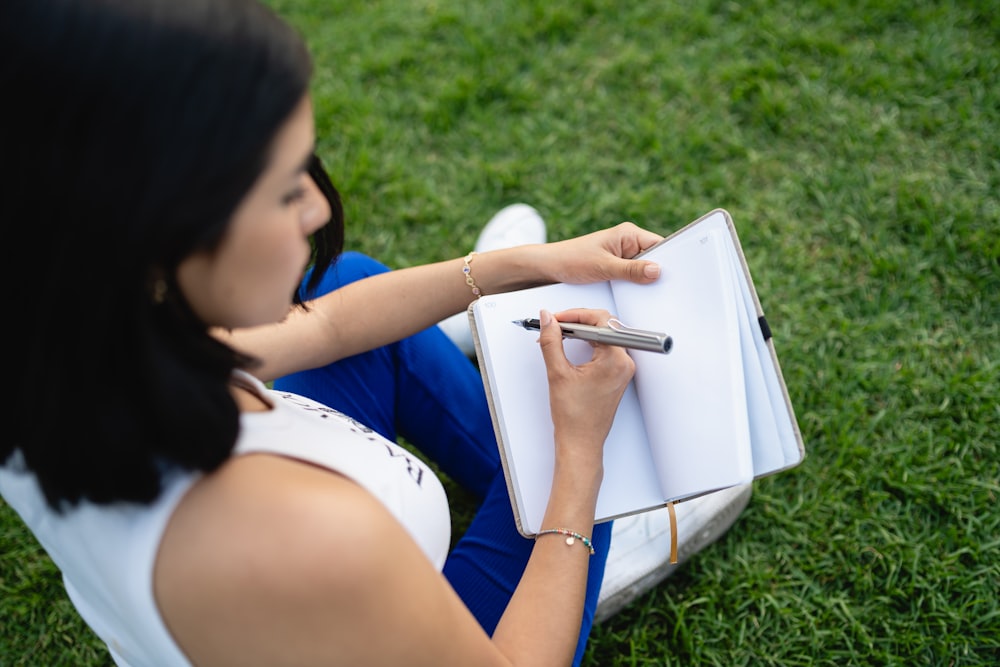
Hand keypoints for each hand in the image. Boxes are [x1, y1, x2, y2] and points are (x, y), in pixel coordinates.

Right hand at [537, 308, 635, 463]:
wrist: (581, 442)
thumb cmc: (574, 417)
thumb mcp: (558, 373)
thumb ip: (551, 341)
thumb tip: (547, 319)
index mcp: (615, 360)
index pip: (600, 320)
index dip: (575, 314)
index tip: (557, 319)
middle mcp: (624, 363)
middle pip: (604, 325)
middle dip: (578, 321)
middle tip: (556, 325)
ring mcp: (623, 369)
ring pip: (604, 336)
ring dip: (582, 332)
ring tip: (560, 335)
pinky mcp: (617, 374)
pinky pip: (605, 348)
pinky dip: (588, 343)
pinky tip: (572, 346)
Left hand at [544, 222, 663, 285]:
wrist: (550, 268)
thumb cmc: (571, 260)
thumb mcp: (603, 267)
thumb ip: (631, 270)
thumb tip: (657, 271)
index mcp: (629, 234)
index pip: (659, 245)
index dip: (669, 261)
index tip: (675, 277)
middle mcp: (628, 243)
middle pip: (654, 259)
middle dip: (656, 274)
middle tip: (661, 289)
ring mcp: (623, 256)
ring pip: (643, 270)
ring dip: (644, 282)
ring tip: (645, 293)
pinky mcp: (617, 267)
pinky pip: (633, 277)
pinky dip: (634, 286)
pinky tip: (634, 295)